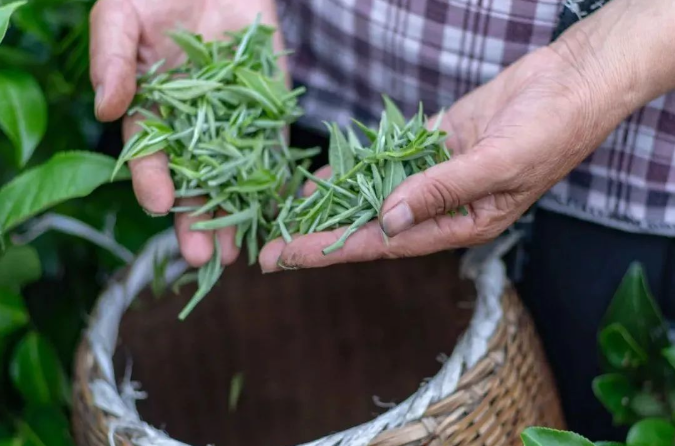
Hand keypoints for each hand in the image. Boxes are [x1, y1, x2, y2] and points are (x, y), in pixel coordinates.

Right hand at [90, 0, 282, 266]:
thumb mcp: (122, 16)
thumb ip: (111, 58)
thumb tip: (106, 108)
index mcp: (153, 111)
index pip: (151, 154)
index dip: (154, 180)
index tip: (160, 206)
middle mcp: (192, 127)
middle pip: (194, 179)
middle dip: (198, 217)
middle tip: (204, 257)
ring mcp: (233, 122)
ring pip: (234, 176)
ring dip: (236, 213)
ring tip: (238, 251)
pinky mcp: (268, 111)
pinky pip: (273, 148)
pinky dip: (277, 180)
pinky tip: (279, 211)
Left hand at [258, 0, 674, 271]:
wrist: (571, 83)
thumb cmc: (550, 131)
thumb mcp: (497, 166)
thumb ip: (440, 190)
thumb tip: (386, 218)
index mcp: (458, 224)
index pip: (381, 243)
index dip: (329, 250)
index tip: (285, 258)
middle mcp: (439, 205)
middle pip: (367, 224)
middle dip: (317, 236)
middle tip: (266, 248)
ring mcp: (432, 172)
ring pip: (371, 192)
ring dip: (330, 203)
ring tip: (283, 214)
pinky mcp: (431, 142)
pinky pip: (384, 158)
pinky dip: (354, 164)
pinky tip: (324, 173)